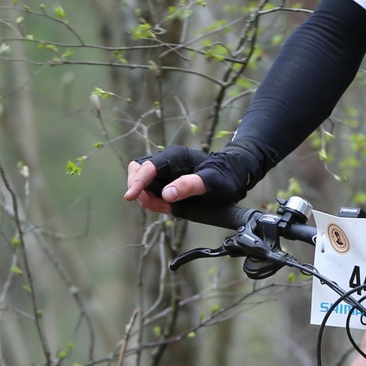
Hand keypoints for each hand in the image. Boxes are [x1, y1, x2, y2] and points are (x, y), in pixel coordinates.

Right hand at [124, 143, 254, 215]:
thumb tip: (167, 194)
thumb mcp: (211, 182)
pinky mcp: (168, 179)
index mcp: (175, 156)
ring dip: (148, 197)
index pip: (148, 167)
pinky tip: (168, 207)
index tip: (130, 197)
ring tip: (166, 208)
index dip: (137, 182)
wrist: (235, 175)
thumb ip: (190, 186)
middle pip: (139, 171)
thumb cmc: (226, 176)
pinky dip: (154, 200)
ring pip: (144, 181)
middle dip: (140, 190)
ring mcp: (166, 170)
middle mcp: (167, 160)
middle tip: (154, 206)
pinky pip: (152, 189)